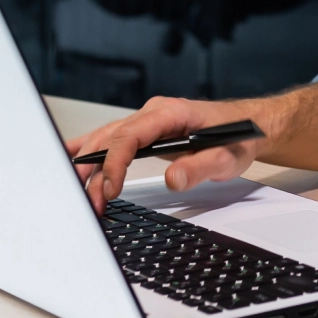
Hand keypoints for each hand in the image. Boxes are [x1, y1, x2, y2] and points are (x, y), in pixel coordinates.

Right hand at [64, 96, 263, 214]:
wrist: (249, 126)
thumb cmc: (238, 137)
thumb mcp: (227, 157)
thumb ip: (200, 166)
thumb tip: (173, 179)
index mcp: (169, 113)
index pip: (130, 136)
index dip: (115, 163)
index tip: (110, 190)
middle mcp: (153, 113)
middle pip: (111, 139)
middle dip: (95, 172)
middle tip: (89, 204)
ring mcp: (146, 121)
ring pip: (106, 140)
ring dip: (90, 167)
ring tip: (78, 196)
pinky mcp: (145, 132)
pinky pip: (111, 139)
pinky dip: (89, 150)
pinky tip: (68, 158)